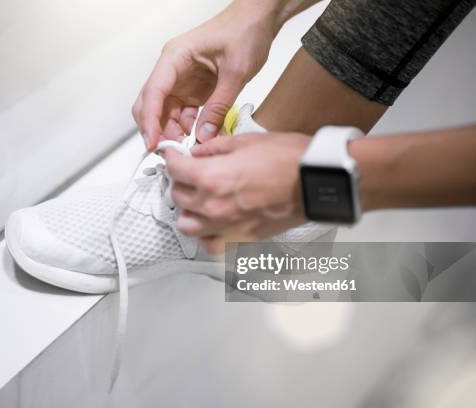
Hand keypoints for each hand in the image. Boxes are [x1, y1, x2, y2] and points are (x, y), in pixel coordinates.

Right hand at [132, 0, 278, 149]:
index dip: (150, 120)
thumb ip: (219, 106)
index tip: (153, 142)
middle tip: (169, 150)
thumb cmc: (245, 31)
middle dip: (156, 129)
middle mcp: (172, 69)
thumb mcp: (236, 72)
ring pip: (164, 112)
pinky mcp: (192, 89)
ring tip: (187, 147)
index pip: (153, 92)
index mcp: (175, 57)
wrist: (258, 20)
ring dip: (172, 131)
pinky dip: (186, 127)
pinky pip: (181, 113)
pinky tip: (197, 136)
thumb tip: (203, 135)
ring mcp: (181, 80)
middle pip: (151, 104)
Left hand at [165, 133, 309, 253]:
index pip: (174, 170)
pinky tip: (211, 223)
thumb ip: (215, 149)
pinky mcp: (241, 238)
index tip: (173, 156)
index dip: (171, 159)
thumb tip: (198, 153)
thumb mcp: (246, 141)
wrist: (316, 181)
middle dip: (179, 181)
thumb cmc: (288, 159)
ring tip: (197, 199)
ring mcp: (226, 225)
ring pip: (186, 225)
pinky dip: (205, 236)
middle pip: (177, 197)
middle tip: (188, 173)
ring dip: (187, 211)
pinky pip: (210, 245)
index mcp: (212, 178)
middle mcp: (214, 205)